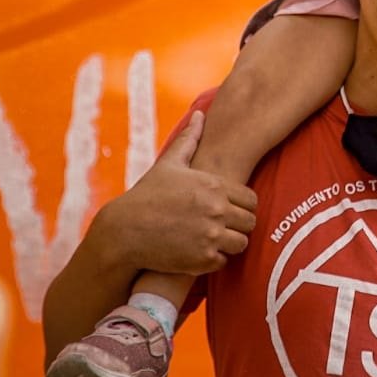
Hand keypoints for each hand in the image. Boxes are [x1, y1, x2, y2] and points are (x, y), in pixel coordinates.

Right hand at [110, 110, 258, 275]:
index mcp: (213, 185)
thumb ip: (189, 139)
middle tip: (223, 227)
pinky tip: (200, 251)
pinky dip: (214, 259)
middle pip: (250, 222)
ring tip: (214, 240)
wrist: (125, 230)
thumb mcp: (168, 164)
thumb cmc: (147, 195)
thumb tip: (200, 115)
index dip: (243, 206)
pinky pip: (223, 261)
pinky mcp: (202, 259)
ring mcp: (210, 236)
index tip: (230, 209)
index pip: (251, 200)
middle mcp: (216, 210)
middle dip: (239, 225)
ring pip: (241, 243)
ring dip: (230, 243)